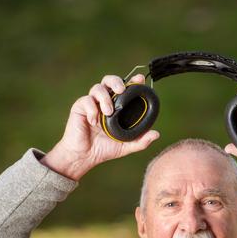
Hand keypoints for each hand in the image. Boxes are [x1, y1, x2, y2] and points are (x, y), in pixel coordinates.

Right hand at [41, 74, 159, 180]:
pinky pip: (86, 101)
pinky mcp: (79, 107)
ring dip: (105, 98)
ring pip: (97, 88)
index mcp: (117, 107)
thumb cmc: (104, 150)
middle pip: (109, 80)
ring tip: (108, 112)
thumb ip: (141, 141)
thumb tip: (156, 134)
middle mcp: (104, 101)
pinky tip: (94, 122)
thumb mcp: (126, 146)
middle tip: (121, 90)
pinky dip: (92, 110)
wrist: (85, 157)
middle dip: (116, 81)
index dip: (132, 81)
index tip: (140, 80)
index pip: (125, 89)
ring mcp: (91, 103)